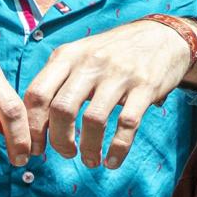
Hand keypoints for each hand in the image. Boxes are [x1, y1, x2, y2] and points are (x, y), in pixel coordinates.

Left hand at [21, 18, 196, 168]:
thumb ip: (59, 80)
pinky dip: (118, 148)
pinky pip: (127, 124)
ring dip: (88, 148)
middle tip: (65, 154)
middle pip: (62, 109)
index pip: (37, 94)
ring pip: (93, 120)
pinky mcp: (145, 86)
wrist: (163, 36)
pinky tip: (113, 161)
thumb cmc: (115, 52)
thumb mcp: (81, 54)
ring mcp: (119, 75)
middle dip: (59, 140)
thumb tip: (37, 122)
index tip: (37, 147)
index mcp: (67, 56)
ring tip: (90, 161)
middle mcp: (90, 63)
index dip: (33, 126)